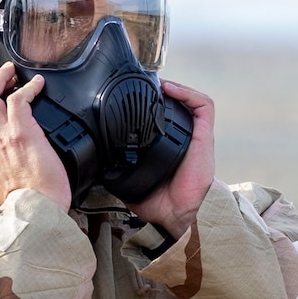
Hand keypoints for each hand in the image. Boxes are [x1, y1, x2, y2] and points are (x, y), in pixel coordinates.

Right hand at [0, 63, 72, 211]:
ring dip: (0, 77)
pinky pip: (18, 98)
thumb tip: (2, 166)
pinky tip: (38, 85)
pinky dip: (29, 87)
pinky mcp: (23, 131)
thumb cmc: (23, 205)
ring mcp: (2, 135)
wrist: (34, 214)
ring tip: (13, 74)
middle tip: (0, 79)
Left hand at [128, 79, 215, 238]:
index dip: (156, 103)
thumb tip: (93, 158)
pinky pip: (204, 108)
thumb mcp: (130, 178)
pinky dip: (189, 94)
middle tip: (146, 83)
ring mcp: (197, 138)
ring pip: (193, 102)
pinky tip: (171, 89)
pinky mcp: (204, 139)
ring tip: (159, 82)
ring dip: (178, 88)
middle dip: (167, 91)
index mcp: (171, 146)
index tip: (136, 94)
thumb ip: (118, 165)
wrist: (173, 216)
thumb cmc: (155, 202)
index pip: (167, 118)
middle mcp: (186, 139)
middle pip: (181, 107)